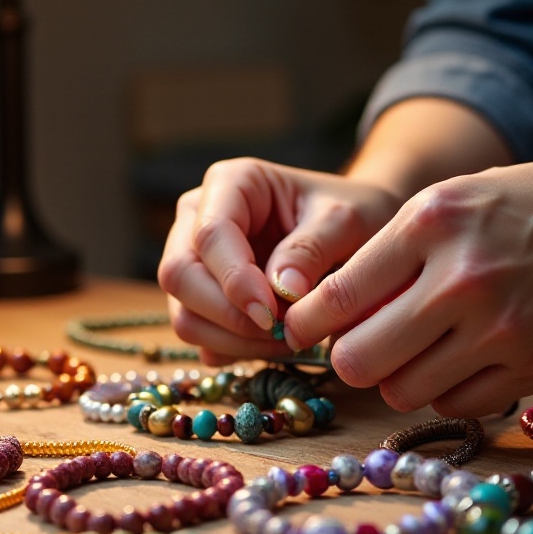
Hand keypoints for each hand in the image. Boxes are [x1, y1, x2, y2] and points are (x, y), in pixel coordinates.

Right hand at [157, 157, 400, 363]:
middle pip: (180, 276)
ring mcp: (195, 262)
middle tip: (283, 333)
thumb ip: (311, 249)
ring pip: (183, 313)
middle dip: (228, 316)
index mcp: (231, 184)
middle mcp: (198, 219)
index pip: (210, 234)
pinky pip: (199, 336)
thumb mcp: (345, 221)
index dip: (234, 280)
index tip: (271, 314)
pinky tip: (274, 344)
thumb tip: (280, 290)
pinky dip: (234, 350)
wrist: (352, 231)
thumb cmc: (349, 214)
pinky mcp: (201, 300)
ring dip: (233, 340)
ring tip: (287, 340)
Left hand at [284, 159, 532, 414]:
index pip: (337, 294)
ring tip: (411, 351)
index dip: (306, 321)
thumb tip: (331, 311)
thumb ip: (393, 250)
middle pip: (358, 359)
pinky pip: (454, 405)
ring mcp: (501, 329)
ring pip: (401, 391)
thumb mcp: (457, 199)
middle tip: (354, 346)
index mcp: (432, 221)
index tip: (301, 327)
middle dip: (344, 359)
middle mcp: (462, 278)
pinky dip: (442, 391)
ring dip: (393, 378)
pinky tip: (456, 361)